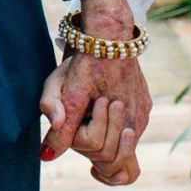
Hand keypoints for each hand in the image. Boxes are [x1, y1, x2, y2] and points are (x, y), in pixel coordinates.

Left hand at [39, 0, 153, 183]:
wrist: (109, 33)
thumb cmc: (85, 60)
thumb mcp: (65, 90)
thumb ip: (58, 124)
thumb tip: (46, 156)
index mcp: (123, 121)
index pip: (103, 157)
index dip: (87, 145)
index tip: (85, 134)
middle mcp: (138, 122)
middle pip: (113, 154)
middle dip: (95, 138)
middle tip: (89, 108)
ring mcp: (143, 114)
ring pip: (121, 143)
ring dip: (105, 131)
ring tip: (95, 105)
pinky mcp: (144, 105)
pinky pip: (128, 128)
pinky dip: (114, 124)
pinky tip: (102, 103)